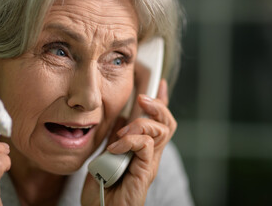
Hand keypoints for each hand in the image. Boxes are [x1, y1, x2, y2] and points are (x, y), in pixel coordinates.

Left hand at [81, 79, 176, 205]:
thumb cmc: (103, 187)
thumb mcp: (106, 155)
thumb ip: (116, 138)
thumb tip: (120, 119)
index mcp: (142, 149)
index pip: (158, 122)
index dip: (161, 102)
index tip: (159, 84)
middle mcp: (150, 155)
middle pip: (167, 123)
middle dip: (158, 105)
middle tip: (142, 99)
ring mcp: (149, 163)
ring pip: (161, 130)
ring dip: (141, 123)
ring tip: (122, 131)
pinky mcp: (145, 171)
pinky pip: (146, 145)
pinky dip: (130, 140)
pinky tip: (116, 147)